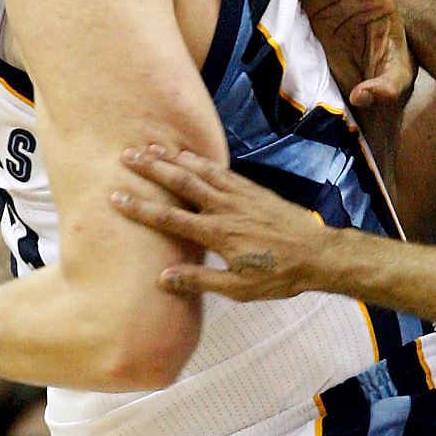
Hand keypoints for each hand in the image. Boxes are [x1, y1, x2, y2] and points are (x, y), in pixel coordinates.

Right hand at [113, 145, 335, 300]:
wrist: (319, 254)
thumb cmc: (279, 275)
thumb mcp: (238, 289)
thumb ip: (200, 281)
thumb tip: (162, 277)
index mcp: (218, 234)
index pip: (171, 219)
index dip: (142, 208)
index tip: (117, 197)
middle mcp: (226, 208)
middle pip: (182, 183)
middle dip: (153, 168)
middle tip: (127, 155)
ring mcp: (240, 195)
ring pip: (201, 171)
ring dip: (174, 158)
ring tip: (150, 147)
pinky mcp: (253, 189)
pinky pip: (222, 170)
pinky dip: (201, 160)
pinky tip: (189, 155)